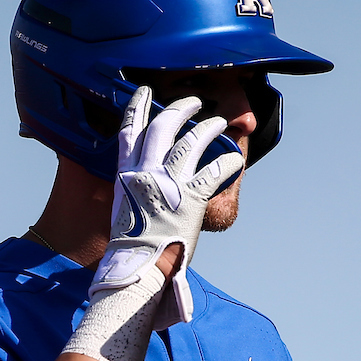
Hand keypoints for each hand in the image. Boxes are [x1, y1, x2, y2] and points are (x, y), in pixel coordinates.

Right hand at [90, 85, 243, 326]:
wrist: (140, 269)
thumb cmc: (132, 247)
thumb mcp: (124, 210)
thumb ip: (134, 190)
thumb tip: (141, 185)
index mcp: (126, 175)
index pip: (129, 131)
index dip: (137, 107)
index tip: (143, 91)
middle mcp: (146, 173)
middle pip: (163, 126)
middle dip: (179, 109)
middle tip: (192, 102)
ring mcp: (169, 183)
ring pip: (192, 141)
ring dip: (208, 128)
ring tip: (218, 122)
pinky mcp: (192, 198)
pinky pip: (215, 170)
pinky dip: (228, 161)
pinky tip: (236, 158)